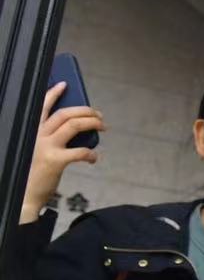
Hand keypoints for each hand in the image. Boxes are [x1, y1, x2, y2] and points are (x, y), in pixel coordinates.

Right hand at [21, 84, 101, 222]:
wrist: (24, 195)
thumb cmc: (34, 172)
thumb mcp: (38, 150)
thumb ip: (50, 138)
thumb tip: (75, 128)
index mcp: (33, 132)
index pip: (42, 107)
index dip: (53, 94)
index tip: (65, 84)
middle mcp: (37, 136)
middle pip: (65, 113)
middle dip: (85, 110)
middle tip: (99, 115)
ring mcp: (46, 147)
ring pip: (74, 125)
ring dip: (93, 123)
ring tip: (103, 127)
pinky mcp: (55, 160)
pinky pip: (80, 151)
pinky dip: (91, 153)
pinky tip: (93, 158)